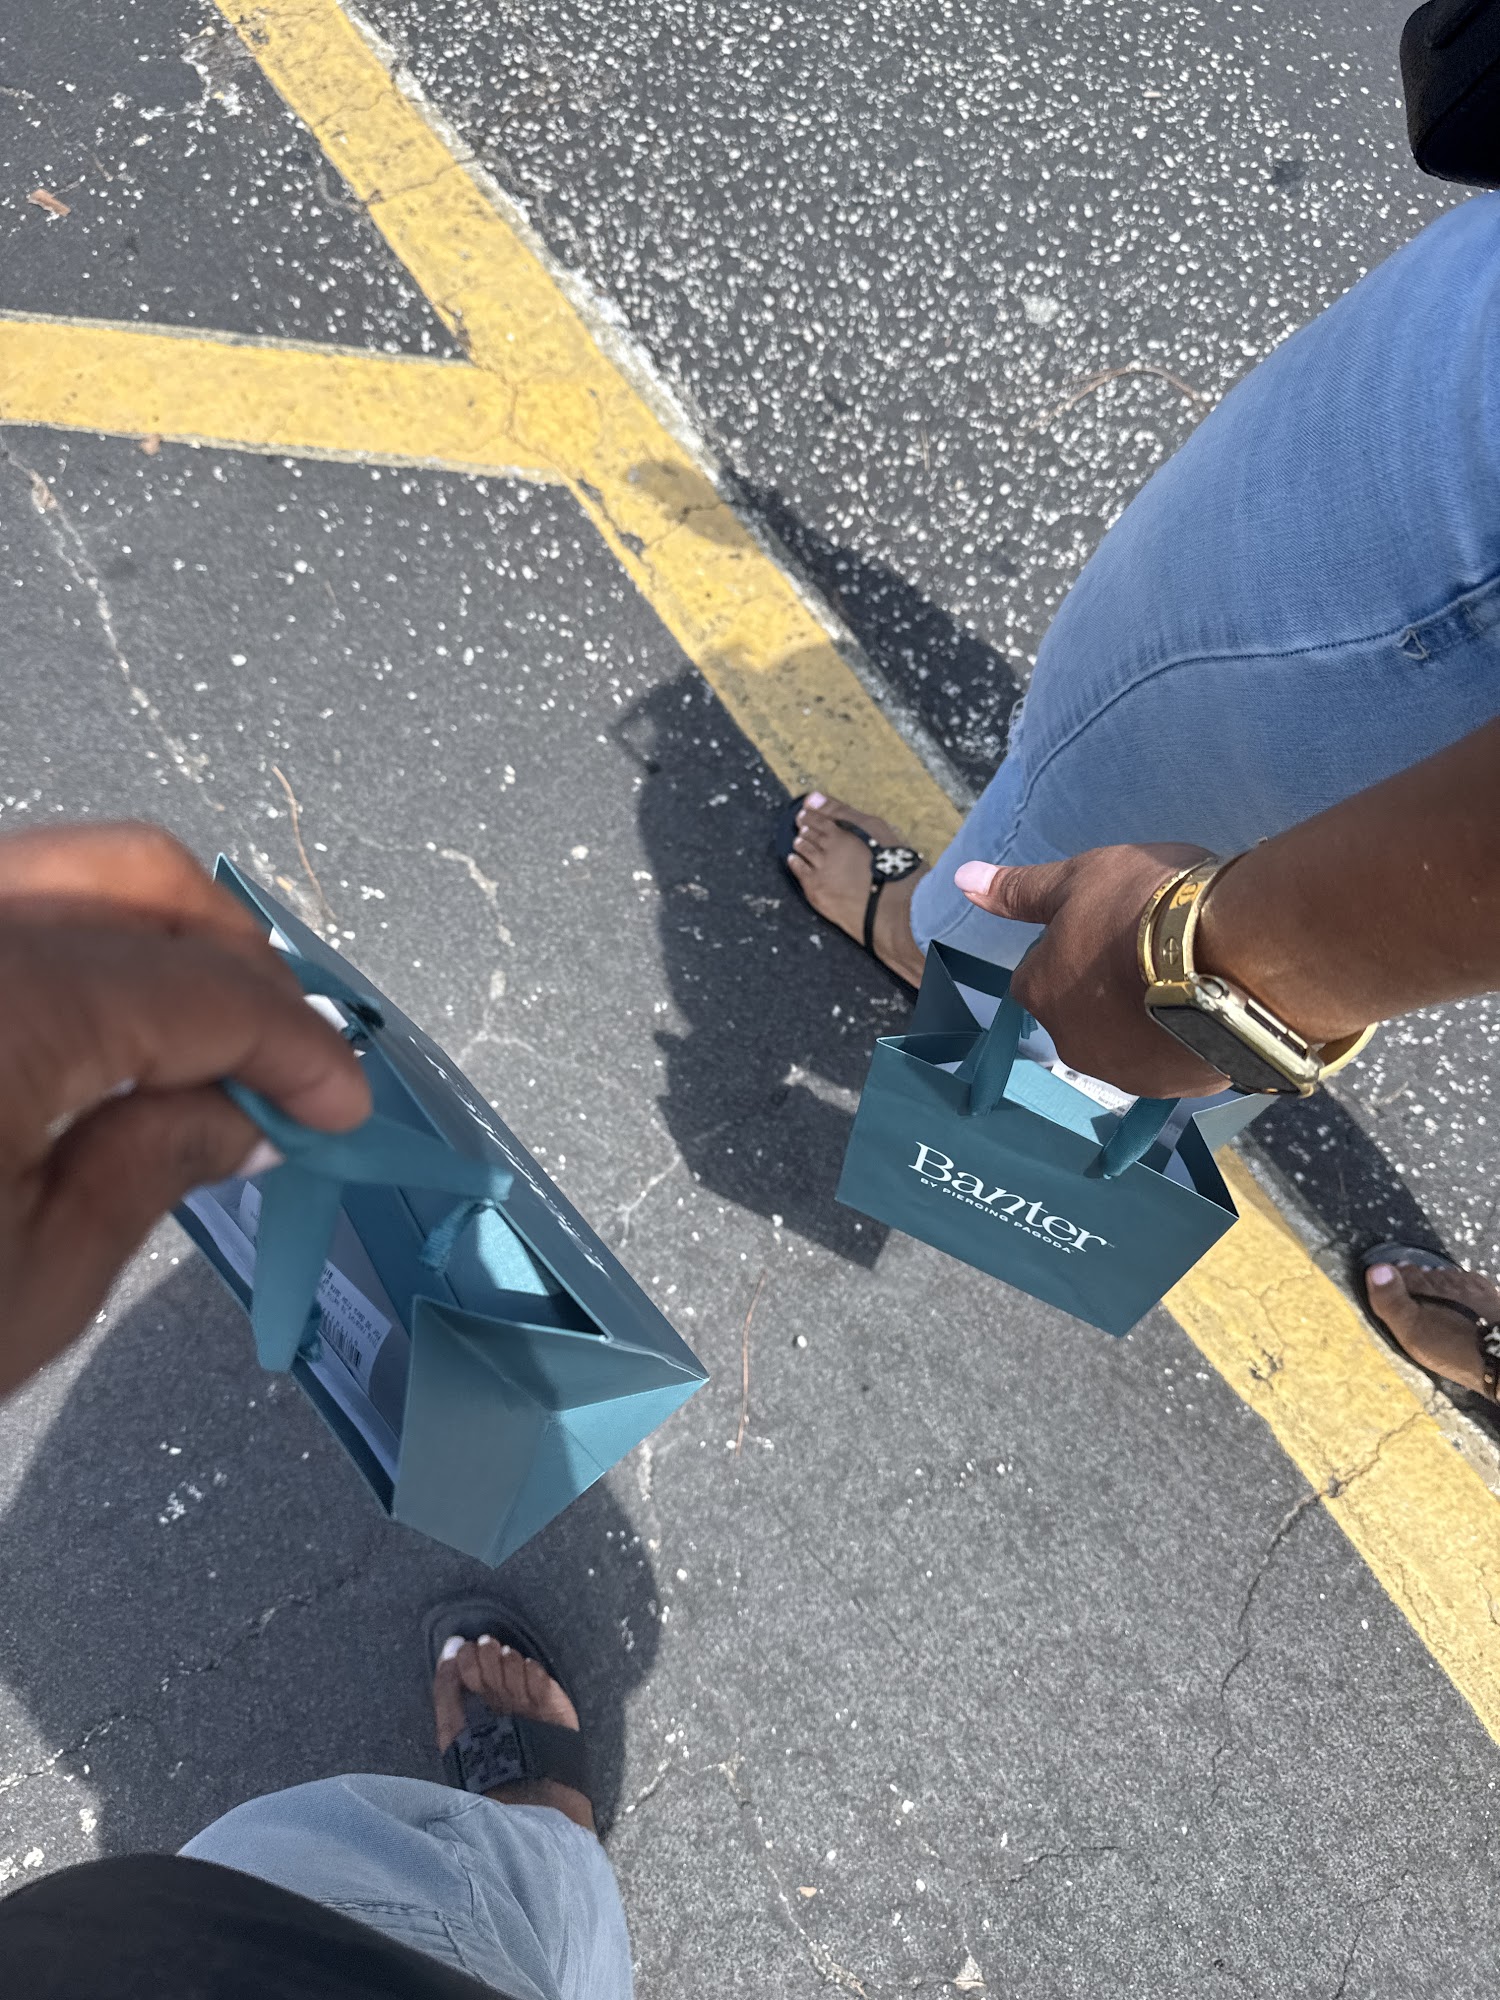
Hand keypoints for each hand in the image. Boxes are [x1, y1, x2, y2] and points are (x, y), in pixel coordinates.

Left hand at [0, 822, 370, 1397]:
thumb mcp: (27, 1289)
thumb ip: (152, 1166)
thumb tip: (242, 1114)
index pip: (197, 989)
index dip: (292, 1045)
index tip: (340, 1108)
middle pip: (127, 873)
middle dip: (232, 954)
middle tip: (279, 1056)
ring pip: (49, 869)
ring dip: (149, 939)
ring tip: (197, 1043)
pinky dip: (64, 947)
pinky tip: (90, 1036)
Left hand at [955, 842, 1232, 1097]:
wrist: (1234, 956)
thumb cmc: (1146, 906)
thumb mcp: (1079, 879)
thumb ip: (1020, 889)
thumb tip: (962, 880)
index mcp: (1040, 994)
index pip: (1038, 971)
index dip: (1074, 944)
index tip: (1110, 924)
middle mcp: (1074, 1045)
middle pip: (1082, 1011)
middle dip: (1107, 987)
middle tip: (1153, 946)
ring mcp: (1129, 1073)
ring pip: (1128, 1041)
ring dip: (1147, 1015)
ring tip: (1191, 973)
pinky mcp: (1180, 1088)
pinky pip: (1175, 1059)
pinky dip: (1186, 1036)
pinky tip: (1214, 1003)